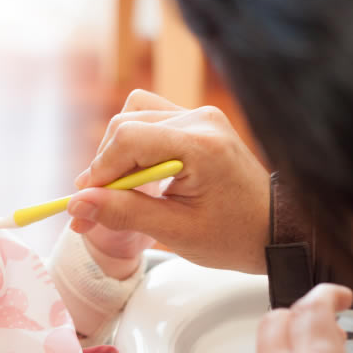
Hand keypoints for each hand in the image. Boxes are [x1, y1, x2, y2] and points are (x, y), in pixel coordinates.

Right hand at [68, 89, 270, 273]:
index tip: (86, 204)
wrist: (275, 230)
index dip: (99, 171)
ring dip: (117, 152)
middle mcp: (200, 119)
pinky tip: (138, 173)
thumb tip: (76, 205)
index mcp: (200, 144)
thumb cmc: (233, 236)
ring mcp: (200, 116)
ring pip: (134, 116)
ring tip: (120, 188)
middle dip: (104, 166)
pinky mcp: (197, 121)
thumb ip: (123, 213)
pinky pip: (150, 119)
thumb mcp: (175, 231)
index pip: (128, 139)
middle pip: (125, 124)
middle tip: (97, 204)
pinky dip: (134, 145)